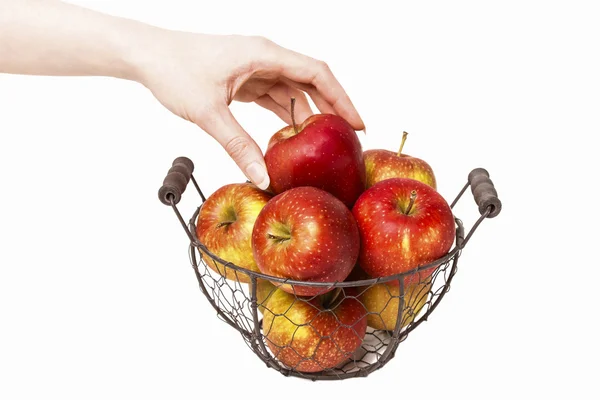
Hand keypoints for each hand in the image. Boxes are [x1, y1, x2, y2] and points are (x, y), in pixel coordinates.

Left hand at [135, 32, 364, 189]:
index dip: (341, 98)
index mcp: (263, 54)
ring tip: (322, 139)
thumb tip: (262, 176)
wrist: (146, 54)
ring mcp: (254, 66)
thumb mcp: (209, 112)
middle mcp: (263, 56)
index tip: (358, 122)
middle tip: (348, 136)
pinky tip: (290, 132)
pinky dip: (284, 112)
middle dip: (330, 107)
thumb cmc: (173, 69)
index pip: (316, 73)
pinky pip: (273, 94)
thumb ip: (238, 145)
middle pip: (310, 80)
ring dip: (307, 112)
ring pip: (292, 88)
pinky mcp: (243, 77)